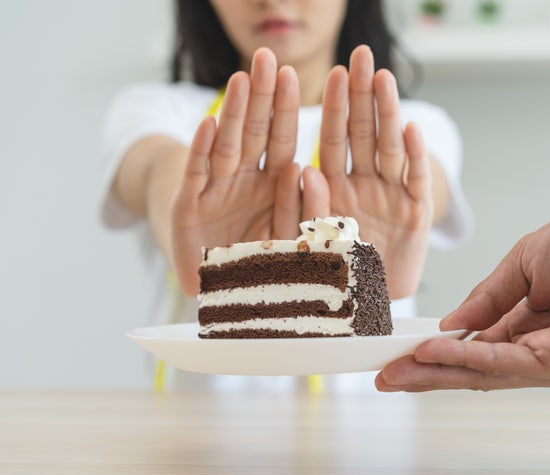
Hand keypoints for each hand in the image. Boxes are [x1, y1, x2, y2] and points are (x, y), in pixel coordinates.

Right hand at [171, 48, 302, 295]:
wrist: (216, 289)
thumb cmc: (259, 264)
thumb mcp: (288, 239)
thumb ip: (302, 211)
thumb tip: (309, 170)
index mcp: (273, 186)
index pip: (283, 142)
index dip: (287, 111)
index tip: (294, 76)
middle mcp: (245, 181)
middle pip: (256, 134)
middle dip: (262, 97)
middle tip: (267, 59)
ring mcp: (216, 191)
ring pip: (228, 146)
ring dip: (235, 114)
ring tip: (242, 80)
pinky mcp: (189, 207)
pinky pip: (198, 175)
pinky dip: (202, 152)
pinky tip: (209, 124)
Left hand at [302, 45, 432, 298]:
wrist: (368, 308)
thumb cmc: (336, 274)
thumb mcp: (313, 242)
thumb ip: (309, 207)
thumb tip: (305, 168)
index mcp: (334, 187)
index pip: (332, 139)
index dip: (333, 107)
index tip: (331, 74)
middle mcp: (363, 185)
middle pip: (363, 133)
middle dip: (362, 95)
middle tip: (362, 56)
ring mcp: (391, 197)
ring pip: (390, 149)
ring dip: (388, 116)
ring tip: (384, 80)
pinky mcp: (415, 216)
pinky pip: (414, 183)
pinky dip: (414, 159)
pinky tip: (413, 132)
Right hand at [376, 203, 549, 390]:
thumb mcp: (523, 264)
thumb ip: (488, 296)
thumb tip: (452, 321)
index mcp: (525, 325)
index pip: (471, 348)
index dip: (433, 352)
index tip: (396, 352)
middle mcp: (536, 349)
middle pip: (470, 369)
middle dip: (424, 373)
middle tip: (383, 376)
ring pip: (482, 374)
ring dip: (435, 371)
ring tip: (396, 369)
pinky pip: (504, 363)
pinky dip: (465, 358)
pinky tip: (434, 352)